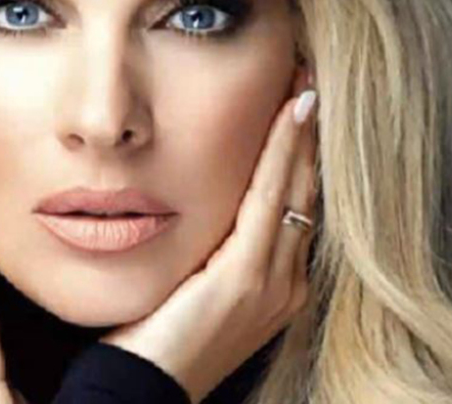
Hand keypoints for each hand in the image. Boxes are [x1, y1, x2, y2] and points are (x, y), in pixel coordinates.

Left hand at [100, 88, 319, 403]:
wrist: (143, 390)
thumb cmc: (155, 337)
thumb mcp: (189, 283)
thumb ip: (205, 246)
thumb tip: (193, 198)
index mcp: (274, 283)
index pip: (293, 204)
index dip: (299, 153)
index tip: (298, 104)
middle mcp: (285, 282)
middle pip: (305, 191)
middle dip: (308, 135)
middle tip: (308, 79)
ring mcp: (272, 282)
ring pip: (297, 188)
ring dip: (302, 133)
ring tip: (305, 84)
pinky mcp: (246, 279)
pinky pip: (271, 200)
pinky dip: (284, 153)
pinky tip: (291, 115)